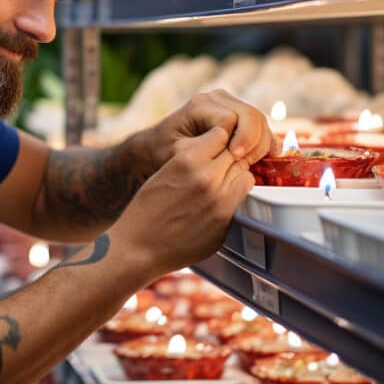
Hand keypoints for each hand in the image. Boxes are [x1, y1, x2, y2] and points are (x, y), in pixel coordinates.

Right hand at [109, 126, 254, 275]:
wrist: (138, 248)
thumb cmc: (145, 211)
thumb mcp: (164, 172)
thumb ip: (192, 161)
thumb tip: (217, 154)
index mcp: (187, 160)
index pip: (220, 134)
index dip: (217, 142)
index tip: (213, 149)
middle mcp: (207, 177)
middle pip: (236, 155)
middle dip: (229, 159)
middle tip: (218, 168)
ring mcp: (220, 201)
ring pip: (245, 176)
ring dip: (236, 177)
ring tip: (221, 185)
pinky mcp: (226, 222)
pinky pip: (241, 201)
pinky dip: (233, 199)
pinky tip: (217, 204)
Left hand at [141, 90, 275, 170]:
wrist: (157, 145)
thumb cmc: (163, 152)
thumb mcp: (177, 154)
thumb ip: (202, 150)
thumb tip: (229, 150)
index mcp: (200, 105)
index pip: (233, 118)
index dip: (239, 139)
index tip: (235, 158)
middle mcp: (216, 98)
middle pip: (251, 115)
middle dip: (254, 141)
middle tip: (246, 162)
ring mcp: (228, 104)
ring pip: (258, 119)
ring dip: (261, 142)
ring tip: (251, 163)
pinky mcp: (237, 114)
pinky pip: (258, 124)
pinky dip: (264, 140)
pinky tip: (267, 157)